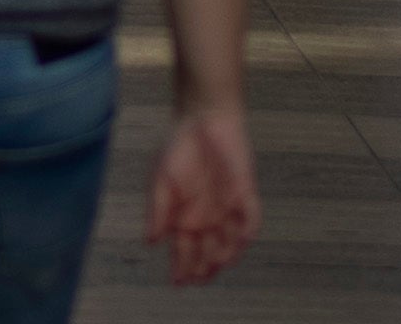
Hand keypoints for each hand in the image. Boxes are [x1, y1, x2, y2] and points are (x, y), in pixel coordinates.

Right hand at [145, 105, 260, 285]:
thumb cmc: (178, 147)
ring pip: (230, 242)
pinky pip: (250, 219)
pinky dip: (246, 231)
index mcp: (185, 216)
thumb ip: (157, 211)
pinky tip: (240, 240)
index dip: (181, 266)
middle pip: (207, 251)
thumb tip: (150, 241)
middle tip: (197, 279)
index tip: (177, 282)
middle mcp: (207, 217)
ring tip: (215, 265)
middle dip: (202, 267)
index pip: (184, 249)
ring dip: (224, 255)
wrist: (203, 118)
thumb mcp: (161, 180)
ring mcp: (228, 208)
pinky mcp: (246, 194)